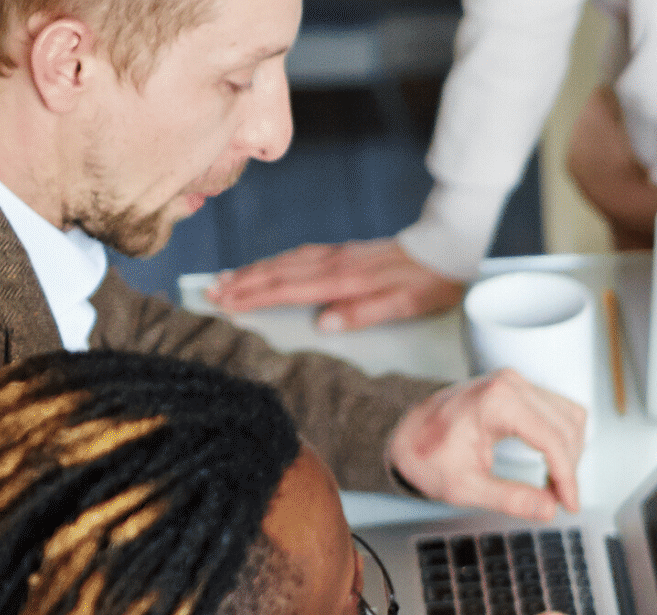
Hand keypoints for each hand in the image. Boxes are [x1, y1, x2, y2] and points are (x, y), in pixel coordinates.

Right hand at [206, 239, 465, 329]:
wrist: (446, 248)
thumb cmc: (430, 282)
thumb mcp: (405, 305)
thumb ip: (364, 313)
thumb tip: (324, 323)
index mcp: (345, 280)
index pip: (289, 289)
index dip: (255, 296)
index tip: (225, 302)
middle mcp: (335, 263)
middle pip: (278, 272)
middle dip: (242, 282)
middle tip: (209, 292)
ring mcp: (338, 254)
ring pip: (285, 261)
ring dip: (254, 270)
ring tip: (226, 280)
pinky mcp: (344, 251)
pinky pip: (299, 256)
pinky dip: (276, 262)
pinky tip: (267, 267)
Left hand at [387, 371, 585, 519]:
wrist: (403, 435)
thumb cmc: (425, 456)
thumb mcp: (464, 487)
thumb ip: (509, 499)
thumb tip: (548, 509)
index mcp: (497, 401)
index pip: (553, 439)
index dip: (567, 477)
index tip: (569, 505)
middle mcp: (511, 384)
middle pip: (567, 427)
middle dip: (568, 467)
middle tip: (557, 500)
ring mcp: (516, 383)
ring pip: (570, 417)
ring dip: (570, 452)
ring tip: (554, 483)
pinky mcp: (519, 389)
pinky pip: (559, 411)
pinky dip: (562, 438)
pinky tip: (551, 462)